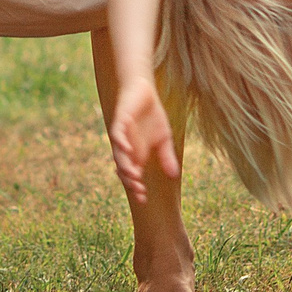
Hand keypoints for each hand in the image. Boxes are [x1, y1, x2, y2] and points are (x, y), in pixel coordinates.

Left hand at [109, 80, 179, 204]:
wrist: (144, 92)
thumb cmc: (152, 116)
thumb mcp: (164, 139)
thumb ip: (167, 156)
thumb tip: (174, 175)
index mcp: (135, 155)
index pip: (132, 176)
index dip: (136, 188)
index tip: (144, 199)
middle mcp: (126, 149)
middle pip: (124, 170)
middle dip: (130, 182)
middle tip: (140, 192)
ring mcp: (121, 136)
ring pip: (119, 156)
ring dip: (125, 167)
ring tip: (135, 177)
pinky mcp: (120, 122)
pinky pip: (117, 136)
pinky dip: (121, 144)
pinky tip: (129, 151)